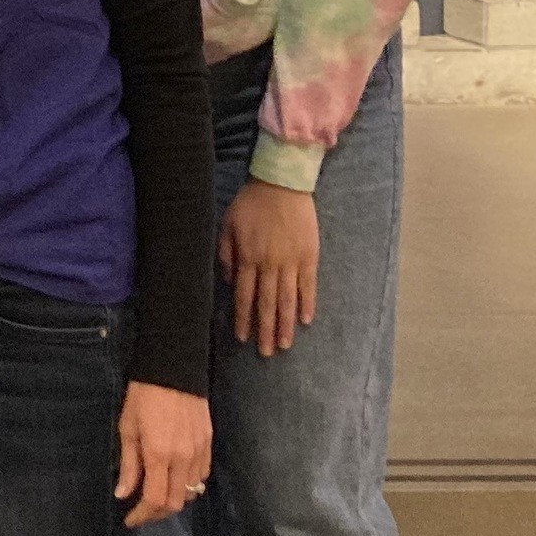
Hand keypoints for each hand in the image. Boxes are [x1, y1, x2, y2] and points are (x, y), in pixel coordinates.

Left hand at [117, 380, 212, 526]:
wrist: (174, 368)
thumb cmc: (143, 396)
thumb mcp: (128, 428)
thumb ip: (128, 464)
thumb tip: (123, 494)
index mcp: (160, 454)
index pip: (155, 500)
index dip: (142, 516)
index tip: (129, 520)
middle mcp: (183, 458)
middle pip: (175, 502)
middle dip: (157, 513)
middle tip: (141, 512)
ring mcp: (199, 451)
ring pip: (191, 492)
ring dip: (173, 500)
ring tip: (156, 497)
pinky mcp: (209, 444)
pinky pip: (202, 476)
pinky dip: (188, 485)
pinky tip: (175, 480)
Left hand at [218, 176, 319, 355]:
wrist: (281, 183)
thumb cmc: (251, 203)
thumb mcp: (227, 225)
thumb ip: (226, 255)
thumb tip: (229, 282)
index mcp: (248, 258)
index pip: (245, 297)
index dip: (243, 319)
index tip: (242, 338)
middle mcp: (270, 265)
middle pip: (267, 304)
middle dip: (265, 331)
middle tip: (266, 353)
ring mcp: (291, 261)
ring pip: (287, 299)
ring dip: (286, 324)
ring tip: (285, 345)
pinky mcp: (309, 255)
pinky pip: (308, 285)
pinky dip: (307, 303)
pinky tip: (306, 320)